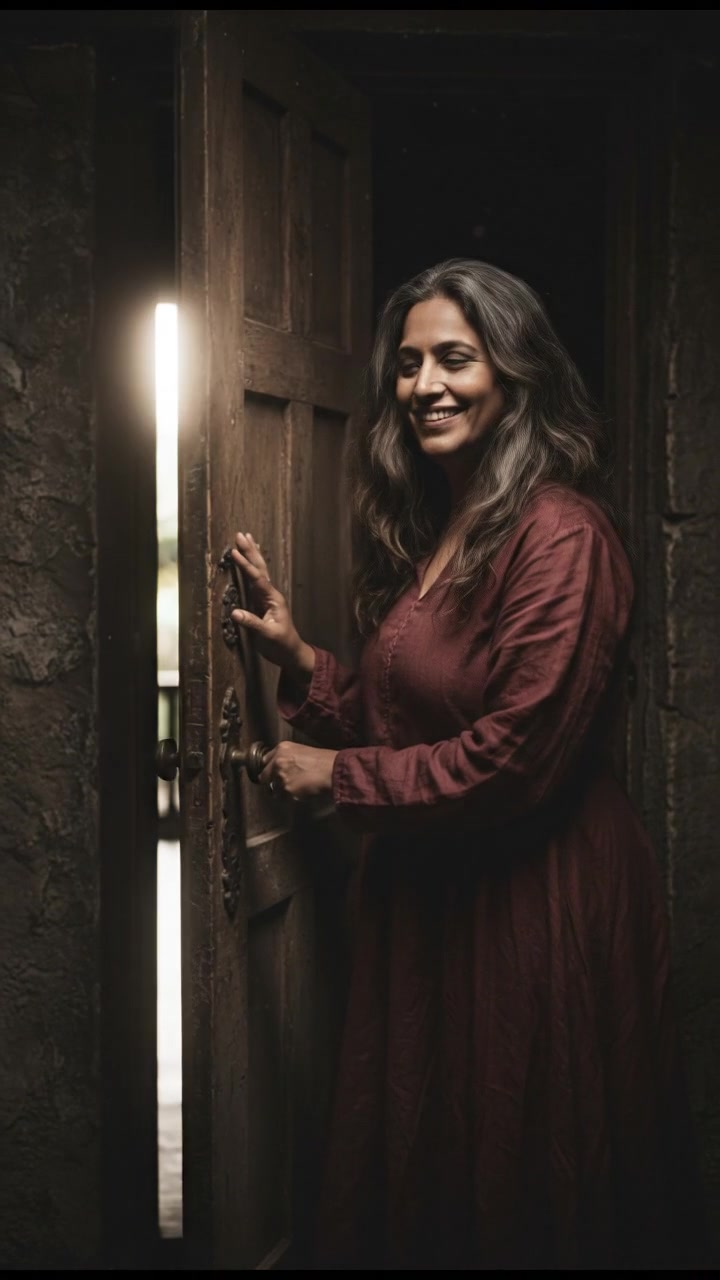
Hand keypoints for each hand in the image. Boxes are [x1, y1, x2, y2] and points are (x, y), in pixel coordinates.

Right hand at [230, 531, 313, 677]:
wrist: (291, 653)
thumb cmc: (281, 644)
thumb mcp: (267, 635)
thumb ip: (252, 623)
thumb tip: (235, 613)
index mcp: (273, 599)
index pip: (257, 578)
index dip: (245, 565)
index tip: (235, 552)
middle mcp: (270, 594)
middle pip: (259, 568)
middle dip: (250, 551)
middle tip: (241, 534)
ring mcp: (266, 598)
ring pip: (258, 572)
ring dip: (251, 556)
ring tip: (246, 540)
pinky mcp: (262, 603)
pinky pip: (255, 582)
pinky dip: (250, 570)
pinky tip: (247, 563)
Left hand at [260, 741, 337, 802]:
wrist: (333, 771)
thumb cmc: (324, 761)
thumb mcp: (302, 751)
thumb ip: (288, 758)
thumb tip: (281, 768)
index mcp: (282, 748)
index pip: (265, 761)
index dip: (270, 769)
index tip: (272, 774)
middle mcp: (278, 761)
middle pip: (264, 776)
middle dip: (271, 781)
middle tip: (282, 785)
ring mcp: (281, 776)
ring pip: (272, 789)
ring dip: (281, 792)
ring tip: (295, 789)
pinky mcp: (286, 790)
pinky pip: (282, 798)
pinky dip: (289, 798)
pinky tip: (300, 793)